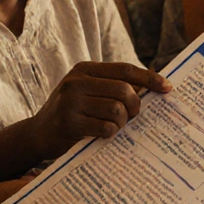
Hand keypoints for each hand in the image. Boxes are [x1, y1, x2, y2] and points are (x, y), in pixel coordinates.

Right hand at [30, 61, 169, 159]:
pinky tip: (104, 135)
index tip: (167, 88)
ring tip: (115, 127)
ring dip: (122, 122)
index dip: (149, 78)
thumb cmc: (72, 113)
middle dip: (135, 106)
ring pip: (117, 109)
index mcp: (85, 70)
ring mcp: (70, 101)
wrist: (36, 134)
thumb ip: (114, 87)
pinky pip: (105, 127)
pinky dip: (111, 133)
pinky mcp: (68, 122)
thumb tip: (153, 87)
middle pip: (124, 90)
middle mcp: (76, 81)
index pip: (125, 69)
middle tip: (132, 116)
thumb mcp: (89, 93)